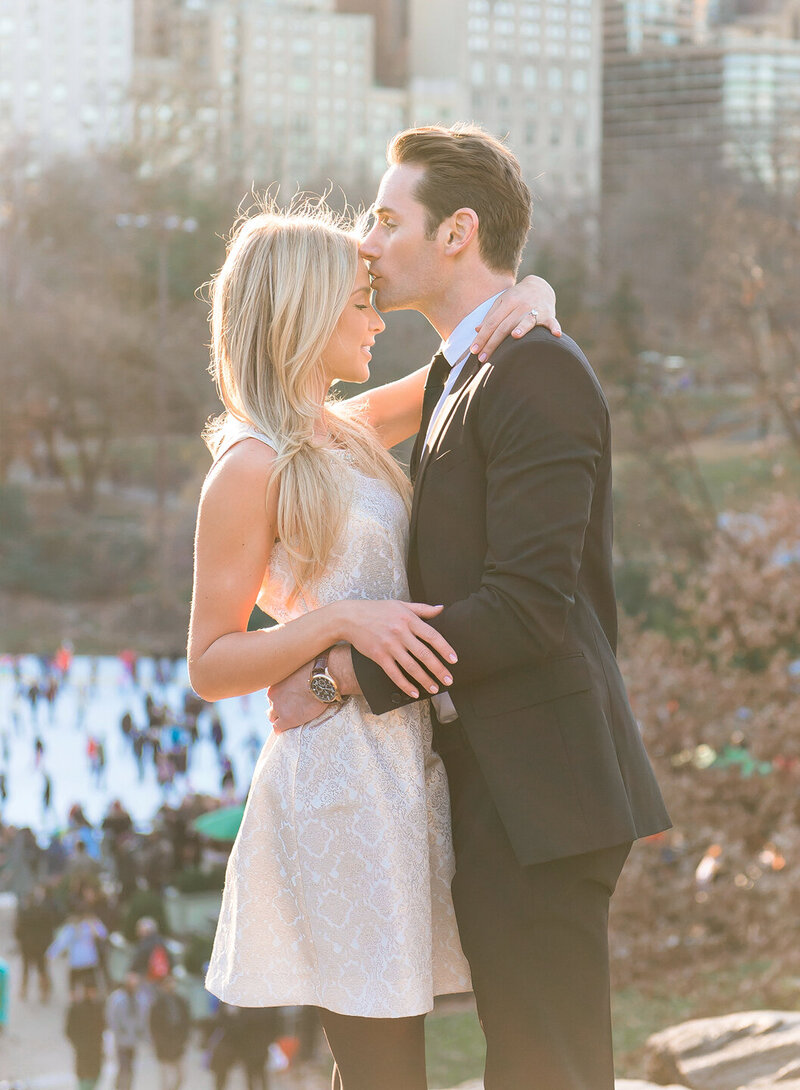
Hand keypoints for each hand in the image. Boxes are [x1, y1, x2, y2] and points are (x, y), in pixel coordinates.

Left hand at [267, 663, 324, 733]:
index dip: (281, 697)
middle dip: (279, 708)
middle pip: (271, 706)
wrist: (324, 680)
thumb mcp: (299, 666)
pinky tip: (289, 727)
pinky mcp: (287, 719)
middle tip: (292, 709)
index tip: (290, 698)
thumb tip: (300, 667)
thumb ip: (293, 672)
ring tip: (292, 718)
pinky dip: (282, 729)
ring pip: (272, 717)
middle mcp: (272, 695)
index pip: (272, 694)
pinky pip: (277, 728)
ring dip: (280, 718)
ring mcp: (279, 707)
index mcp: (275, 681)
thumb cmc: (317, 669)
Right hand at [336, 600, 456, 698]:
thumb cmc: (376, 610)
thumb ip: (422, 608)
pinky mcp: (379, 656)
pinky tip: (414, 692)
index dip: (445, 649)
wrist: (349, 617)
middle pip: (424, 654)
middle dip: (438, 669)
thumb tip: (441, 608)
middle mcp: (400, 632)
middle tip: (449, 680)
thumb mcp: (400, 605)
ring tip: (434, 688)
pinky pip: (394, 674)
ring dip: (425, 680)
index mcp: (408, 619)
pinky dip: (405, 685)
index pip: (432, 636)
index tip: (454, 660)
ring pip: (411, 667)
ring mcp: (389, 645)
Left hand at [471, 275, 560, 361]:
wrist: (539, 286)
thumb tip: (477, 330)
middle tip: (483, 358)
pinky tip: (556, 335)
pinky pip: (552, 322)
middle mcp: (520, 305)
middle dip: (493, 342)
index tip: (474, 350)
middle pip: (505, 326)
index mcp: (507, 302)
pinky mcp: (549, 314)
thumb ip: (491, 317)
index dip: (482, 337)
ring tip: (515, 337)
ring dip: (522, 328)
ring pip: (527, 321)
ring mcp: (535, 309)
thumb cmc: (516, 299)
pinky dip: (554, 327)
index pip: (492, 322)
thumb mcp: (502, 303)